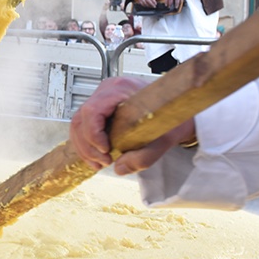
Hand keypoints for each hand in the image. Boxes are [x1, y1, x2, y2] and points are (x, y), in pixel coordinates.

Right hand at [68, 76, 195, 176]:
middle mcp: (108, 90)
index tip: (106, 151)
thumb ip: (144, 157)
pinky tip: (97, 157)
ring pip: (79, 123)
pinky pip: (84, 125)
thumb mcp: (164, 139)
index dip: (94, 134)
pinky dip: (87, 144)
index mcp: (121, 89)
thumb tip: (120, 168)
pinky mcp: (102, 107)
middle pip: (81, 118)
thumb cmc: (173, 115)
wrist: (180, 107)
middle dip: (88, 145)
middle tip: (104, 162)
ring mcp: (102, 97)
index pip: (92, 110)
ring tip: (100, 162)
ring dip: (85, 147)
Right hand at [131, 0, 157, 7]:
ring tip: (151, 6)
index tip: (156, 3)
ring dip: (148, 6)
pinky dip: (145, 5)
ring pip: (145, 3)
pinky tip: (147, 6)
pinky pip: (142, 4)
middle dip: (152, 4)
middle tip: (154, 6)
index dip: (154, 1)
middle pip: (148, 1)